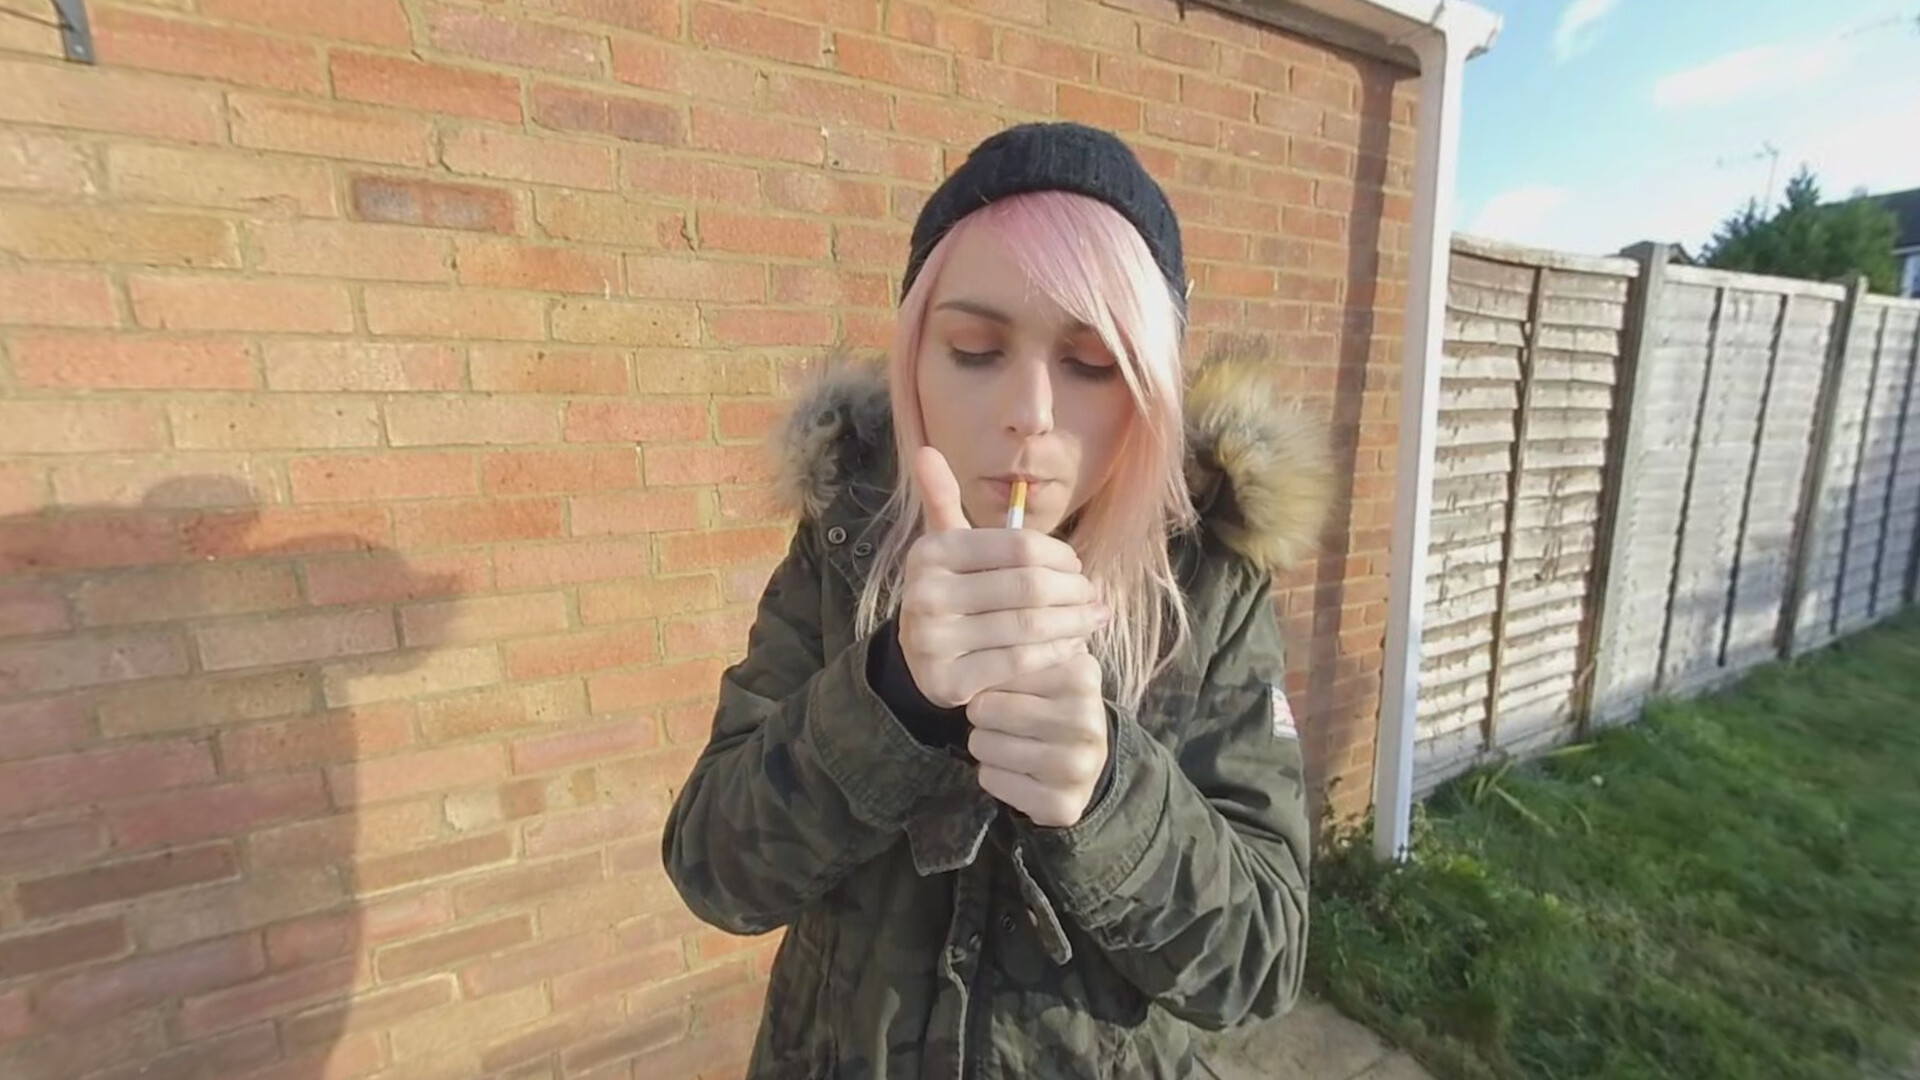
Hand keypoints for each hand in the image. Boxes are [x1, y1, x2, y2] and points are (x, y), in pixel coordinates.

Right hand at [898, 447, 1107, 708]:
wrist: (924, 658)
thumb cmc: (953, 589)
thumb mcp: (946, 545)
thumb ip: (942, 498)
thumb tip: (927, 450)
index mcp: (931, 554)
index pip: (1018, 546)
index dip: (1059, 554)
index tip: (1077, 563)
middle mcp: (925, 596)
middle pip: (1028, 587)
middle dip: (1072, 589)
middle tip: (1092, 592)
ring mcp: (934, 642)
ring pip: (1028, 626)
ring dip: (1074, 621)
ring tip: (1096, 616)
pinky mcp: (949, 682)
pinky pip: (1020, 663)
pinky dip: (1055, 652)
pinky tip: (1074, 644)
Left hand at [968, 652, 1108, 827]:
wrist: (1086, 763)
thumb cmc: (1052, 707)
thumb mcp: (1041, 670)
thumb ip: (1009, 655)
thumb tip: (972, 668)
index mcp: (1081, 676)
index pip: (1000, 668)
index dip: (991, 680)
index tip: (1006, 689)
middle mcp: (1085, 720)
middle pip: (984, 709)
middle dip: (982, 715)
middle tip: (1003, 721)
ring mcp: (1077, 766)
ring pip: (982, 746)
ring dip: (985, 746)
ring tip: (1009, 744)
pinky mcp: (1062, 803)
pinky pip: (990, 780)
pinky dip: (993, 775)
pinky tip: (1016, 772)